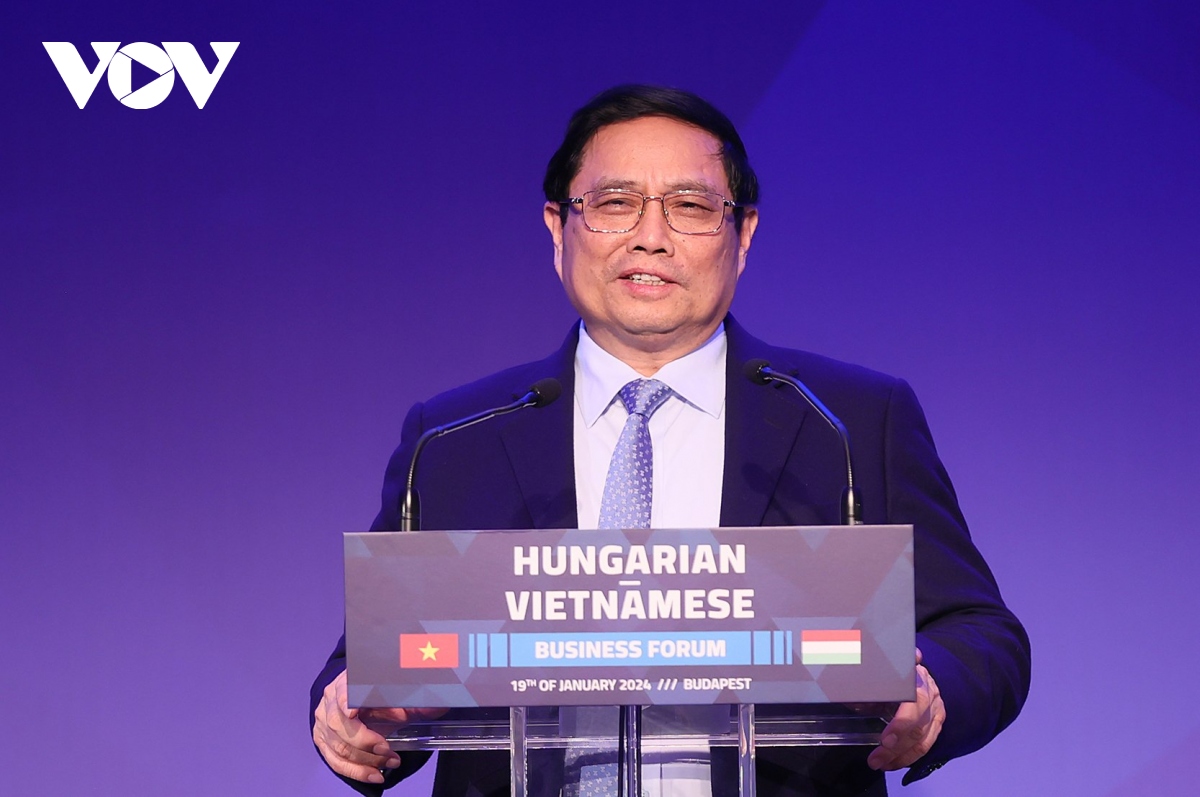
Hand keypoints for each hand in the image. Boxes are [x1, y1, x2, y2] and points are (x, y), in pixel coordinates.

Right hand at [312, 669, 442, 783]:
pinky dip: (357, 771)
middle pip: (340, 724)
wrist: (356, 699)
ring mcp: (323, 722)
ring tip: (392, 762)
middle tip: (388, 750)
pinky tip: (375, 775)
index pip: (343, 689)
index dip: (347, 699)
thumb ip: (417, 697)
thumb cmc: (378, 693)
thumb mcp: (398, 691)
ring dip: (367, 759)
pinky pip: (336, 761)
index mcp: (347, 681)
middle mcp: (330, 701)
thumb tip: (438, 704)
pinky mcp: (322, 741)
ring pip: (339, 746)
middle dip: (366, 741)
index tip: (353, 710)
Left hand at [867, 648, 944, 770]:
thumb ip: (866, 683)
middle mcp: (929, 693)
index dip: (900, 724)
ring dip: (901, 757)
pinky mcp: (937, 721)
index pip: (913, 703)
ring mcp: (936, 708)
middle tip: (876, 759)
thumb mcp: (878, 672)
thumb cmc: (891, 671)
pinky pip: (926, 745)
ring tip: (880, 764)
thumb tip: (848, 698)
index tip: (885, 740)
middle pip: (917, 727)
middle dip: (895, 748)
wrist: (913, 668)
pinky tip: (893, 762)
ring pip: (923, 740)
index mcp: (914, 677)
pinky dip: (909, 757)